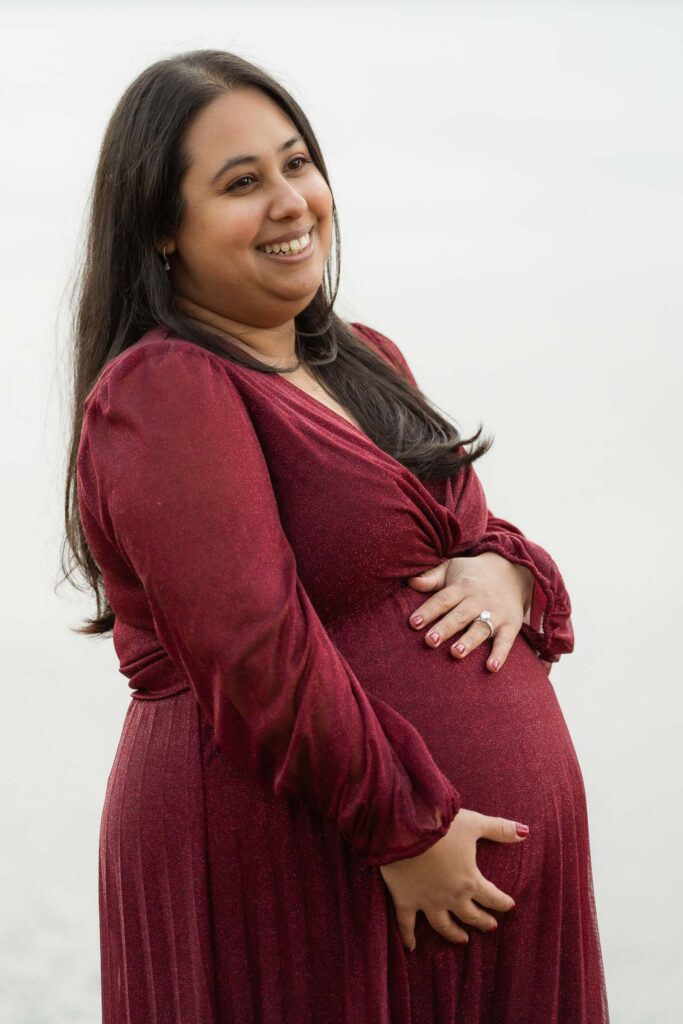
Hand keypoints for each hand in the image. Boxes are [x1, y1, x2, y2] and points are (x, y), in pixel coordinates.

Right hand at [379, 808, 527, 950]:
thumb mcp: (474, 823)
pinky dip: (408, 937)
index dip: (502, 902)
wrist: (404, 826)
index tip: (509, 905)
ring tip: (462, 939)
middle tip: (490, 926)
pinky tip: (411, 947)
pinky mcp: (405, 900)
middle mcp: (450, 897)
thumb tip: (525, 831)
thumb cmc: (441, 823)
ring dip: (454, 934)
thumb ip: (500, 829)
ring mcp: (427, 902)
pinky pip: (406, 924)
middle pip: (470, 915)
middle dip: (482, 921)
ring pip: (443, 925)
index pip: (492, 897)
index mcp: (469, 880)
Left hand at [406, 552, 534, 672]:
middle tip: (430, 641)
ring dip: (469, 641)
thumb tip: (410, 582)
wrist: (512, 569)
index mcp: (462, 587)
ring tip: (456, 653)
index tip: (413, 623)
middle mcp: (478, 600)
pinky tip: (491, 668)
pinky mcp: (511, 625)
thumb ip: (432, 578)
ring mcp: (496, 613)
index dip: (428, 611)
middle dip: (445, 628)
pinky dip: (500, 654)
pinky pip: (506, 641)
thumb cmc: (473, 574)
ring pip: (480, 628)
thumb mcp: (452, 568)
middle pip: (460, 615)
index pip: (443, 599)